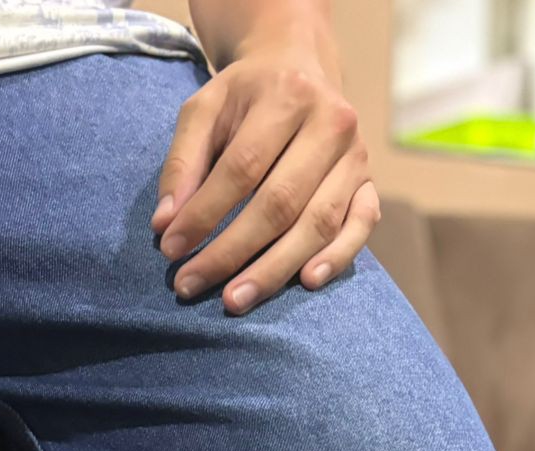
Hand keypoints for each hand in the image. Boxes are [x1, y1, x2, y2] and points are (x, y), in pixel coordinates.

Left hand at [150, 51, 379, 312]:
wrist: (302, 66)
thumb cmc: (246, 97)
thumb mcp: (205, 111)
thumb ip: (181, 163)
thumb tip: (164, 224)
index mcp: (288, 95)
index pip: (242, 168)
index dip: (204, 214)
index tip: (170, 249)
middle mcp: (331, 122)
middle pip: (280, 202)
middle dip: (231, 252)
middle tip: (190, 285)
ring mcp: (356, 156)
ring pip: (318, 222)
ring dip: (274, 269)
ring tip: (234, 300)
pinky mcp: (370, 183)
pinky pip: (361, 226)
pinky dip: (337, 257)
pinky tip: (306, 282)